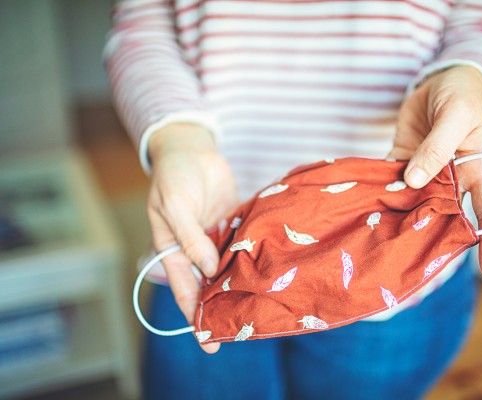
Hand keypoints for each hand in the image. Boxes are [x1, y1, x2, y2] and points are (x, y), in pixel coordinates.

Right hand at [148, 123, 239, 352]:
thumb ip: (190, 238)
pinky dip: (253, 257)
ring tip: (259, 307)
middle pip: (208, 286)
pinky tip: (270, 272)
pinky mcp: (234, 225)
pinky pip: (243, 245)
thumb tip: (209, 270)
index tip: (207, 341)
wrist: (191, 149)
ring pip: (228, 269)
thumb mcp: (175, 206)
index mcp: (173, 250)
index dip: (195, 316)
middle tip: (239, 332)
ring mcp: (216, 238)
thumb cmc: (175, 176)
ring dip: (240, 285)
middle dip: (221, 309)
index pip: (184, 289)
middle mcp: (195, 250)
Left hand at [389, 66, 481, 276]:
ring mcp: (427, 175)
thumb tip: (413, 181)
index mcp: (480, 170)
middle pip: (449, 218)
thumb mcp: (455, 116)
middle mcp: (454, 180)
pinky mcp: (402, 165)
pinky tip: (366, 211)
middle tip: (418, 267)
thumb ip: (436, 148)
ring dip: (403, 222)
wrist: (438, 81)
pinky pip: (393, 185)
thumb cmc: (461, 96)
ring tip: (385, 248)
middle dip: (437, 242)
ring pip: (417, 205)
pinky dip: (381, 196)